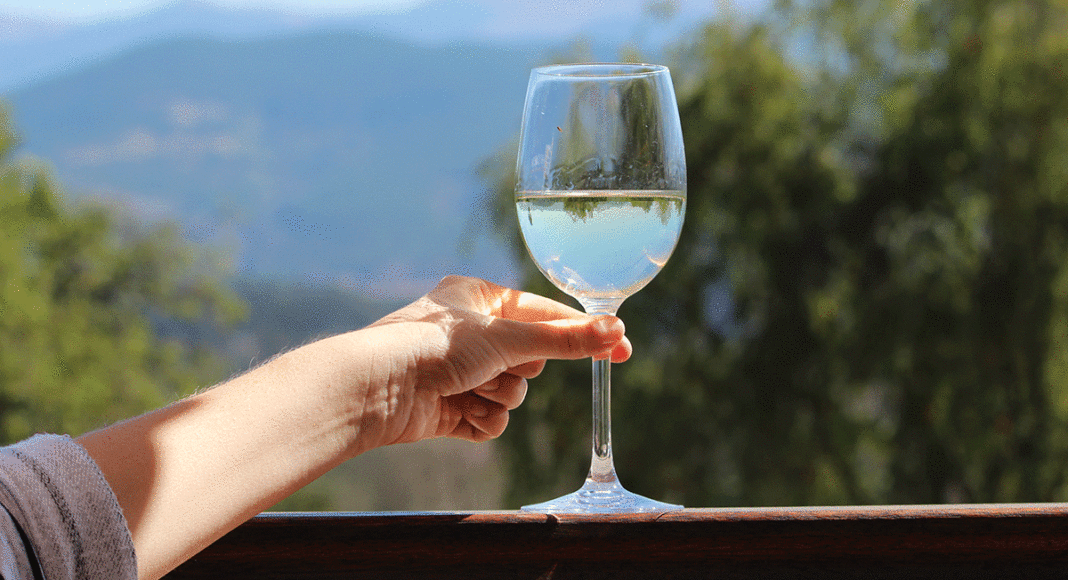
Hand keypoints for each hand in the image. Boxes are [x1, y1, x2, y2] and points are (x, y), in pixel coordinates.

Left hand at [350, 276, 630, 449]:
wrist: (378, 389)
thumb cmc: (434, 347)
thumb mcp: (509, 339)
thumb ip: (564, 340)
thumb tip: (617, 331)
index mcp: (478, 299)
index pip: (544, 314)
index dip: (581, 333)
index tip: (623, 350)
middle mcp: (469, 333)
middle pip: (531, 360)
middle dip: (519, 371)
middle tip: (496, 366)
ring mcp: (459, 372)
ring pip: (513, 393)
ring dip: (499, 397)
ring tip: (468, 389)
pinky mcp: (449, 408)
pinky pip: (491, 419)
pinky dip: (480, 420)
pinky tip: (456, 412)